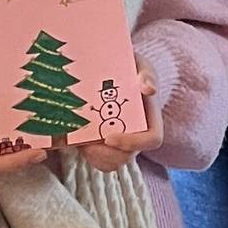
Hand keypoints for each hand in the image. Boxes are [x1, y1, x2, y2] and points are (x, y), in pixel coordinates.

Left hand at [79, 58, 162, 173]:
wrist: (113, 69)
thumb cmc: (130, 67)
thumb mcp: (140, 64)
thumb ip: (146, 73)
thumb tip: (147, 89)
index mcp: (151, 118)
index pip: (152, 140)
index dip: (133, 143)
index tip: (109, 137)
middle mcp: (138, 134)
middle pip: (129, 156)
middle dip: (107, 154)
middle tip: (86, 144)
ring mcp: (122, 141)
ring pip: (113, 162)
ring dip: (95, 157)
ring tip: (79, 143)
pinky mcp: (104, 144)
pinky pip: (99, 160)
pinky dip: (87, 155)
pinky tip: (75, 141)